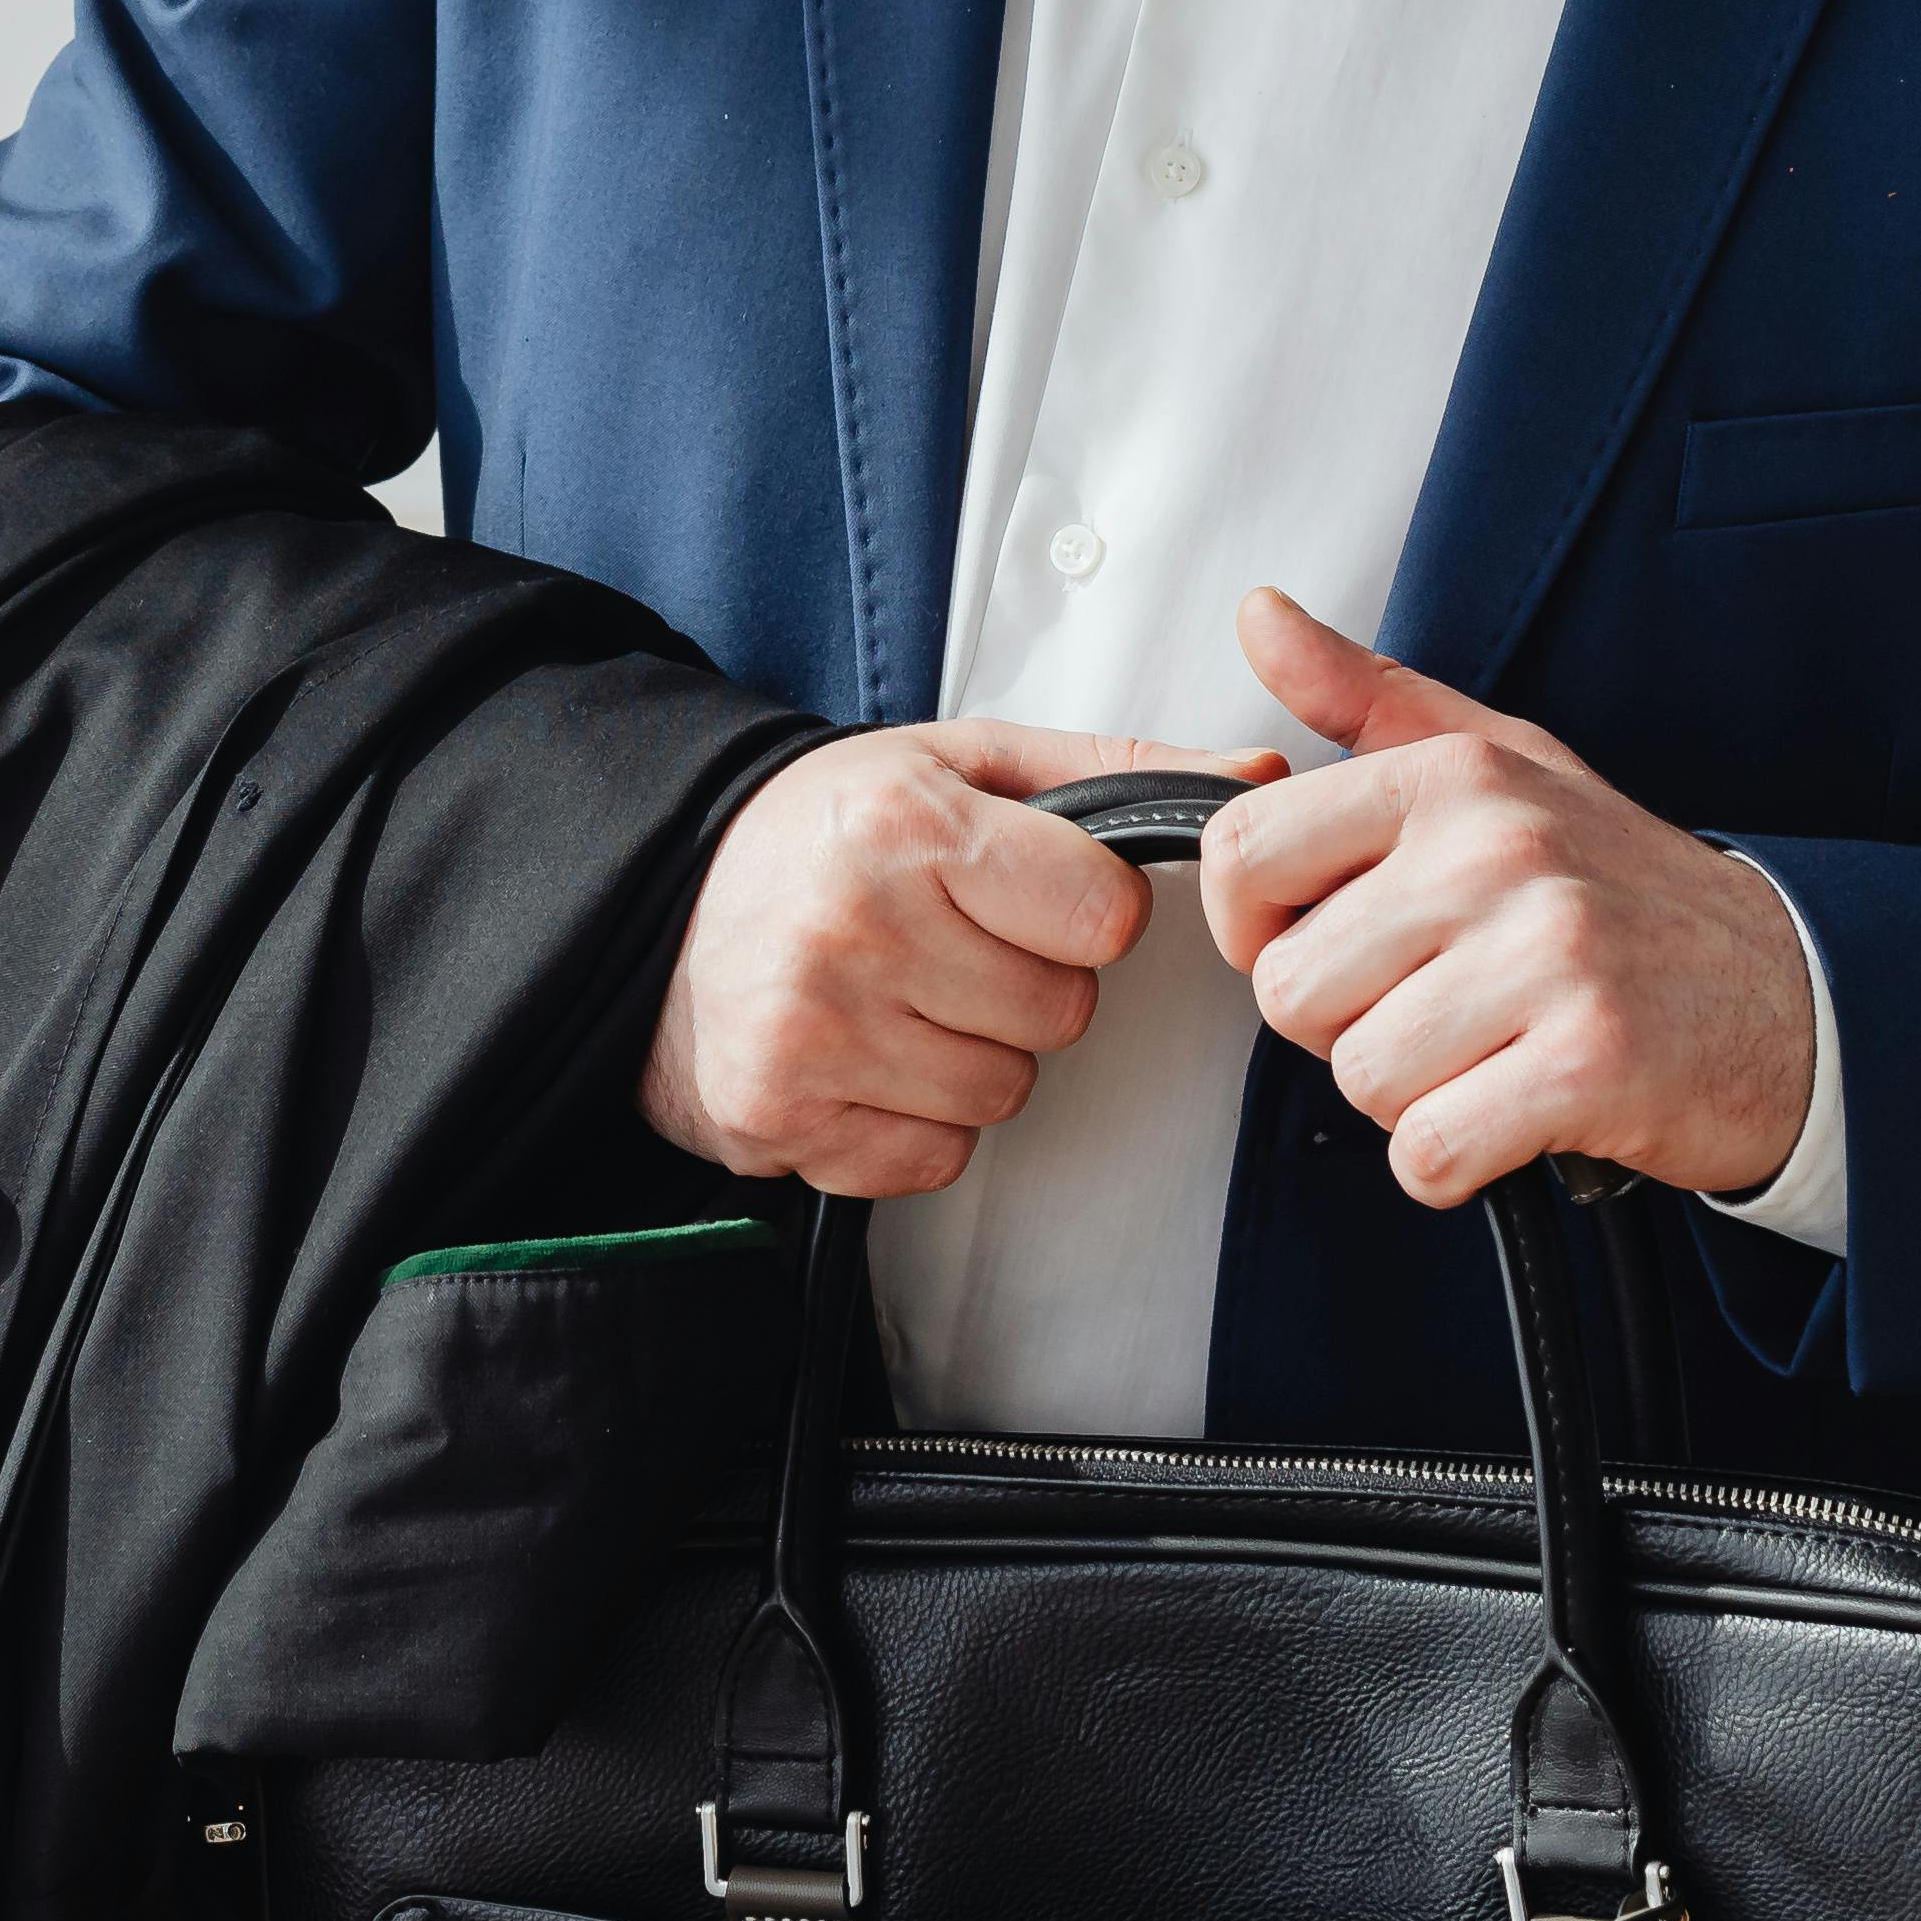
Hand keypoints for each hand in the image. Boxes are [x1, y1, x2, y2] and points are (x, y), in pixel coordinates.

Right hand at [639, 718, 1285, 1197]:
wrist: (655, 899)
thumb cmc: (831, 828)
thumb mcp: (965, 762)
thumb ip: (1120, 768)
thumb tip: (1265, 781)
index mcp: (905, 825)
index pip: (1104, 917)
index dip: (1083, 912)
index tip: (1023, 892)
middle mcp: (853, 927)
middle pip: (1060, 1016)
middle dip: (1024, 985)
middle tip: (947, 944)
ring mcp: (811, 1030)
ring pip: (1004, 1094)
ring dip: (971, 1055)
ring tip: (901, 995)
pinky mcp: (782, 1114)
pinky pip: (933, 1158)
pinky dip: (913, 1122)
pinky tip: (864, 1055)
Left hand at [1196, 589, 1817, 1208]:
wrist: (1794, 994)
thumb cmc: (1621, 887)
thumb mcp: (1503, 763)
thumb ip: (1367, 697)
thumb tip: (1259, 614)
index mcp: (1455, 774)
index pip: (1244, 851)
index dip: (1254, 927)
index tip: (1319, 945)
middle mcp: (1498, 850)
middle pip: (1291, 989)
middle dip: (1345, 1027)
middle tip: (1442, 1011)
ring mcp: (1549, 954)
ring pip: (1360, 1077)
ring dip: (1411, 1097)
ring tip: (1489, 1055)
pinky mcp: (1590, 1063)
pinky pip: (1430, 1151)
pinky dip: (1456, 1160)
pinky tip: (1513, 1114)